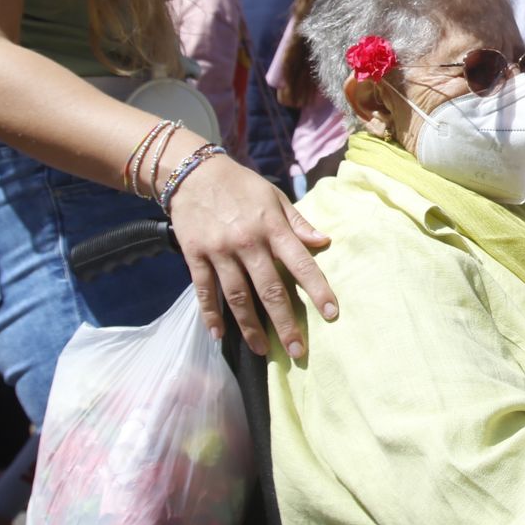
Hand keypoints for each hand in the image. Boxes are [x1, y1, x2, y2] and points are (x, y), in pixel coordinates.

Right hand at [167, 152, 337, 356]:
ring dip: (250, 327)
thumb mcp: (275, 197)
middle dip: (285, 322)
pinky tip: (220, 335)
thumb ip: (298, 223)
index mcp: (272, 227)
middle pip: (270, 289)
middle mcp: (247, 242)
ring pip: (238, 296)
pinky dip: (211, 315)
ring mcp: (219, 251)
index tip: (331, 314)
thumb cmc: (241, 186)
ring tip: (262, 350)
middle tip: (297, 351)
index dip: (317, 290)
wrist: (193, 173)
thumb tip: (324, 241)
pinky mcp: (195, 256)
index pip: (301, 263)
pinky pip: (204, 291)